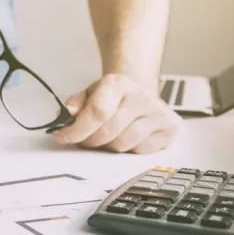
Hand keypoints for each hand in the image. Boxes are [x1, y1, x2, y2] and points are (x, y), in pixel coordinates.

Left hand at [54, 73, 179, 152]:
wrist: (139, 95)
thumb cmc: (111, 98)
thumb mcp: (90, 94)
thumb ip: (75, 103)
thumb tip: (66, 113)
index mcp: (118, 83)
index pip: (97, 111)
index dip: (77, 129)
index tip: (64, 137)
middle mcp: (141, 95)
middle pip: (107, 132)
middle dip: (89, 141)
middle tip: (84, 139)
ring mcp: (158, 112)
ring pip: (122, 145)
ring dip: (108, 146)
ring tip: (106, 137)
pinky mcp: (169, 128)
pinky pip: (139, 151)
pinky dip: (127, 150)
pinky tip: (126, 138)